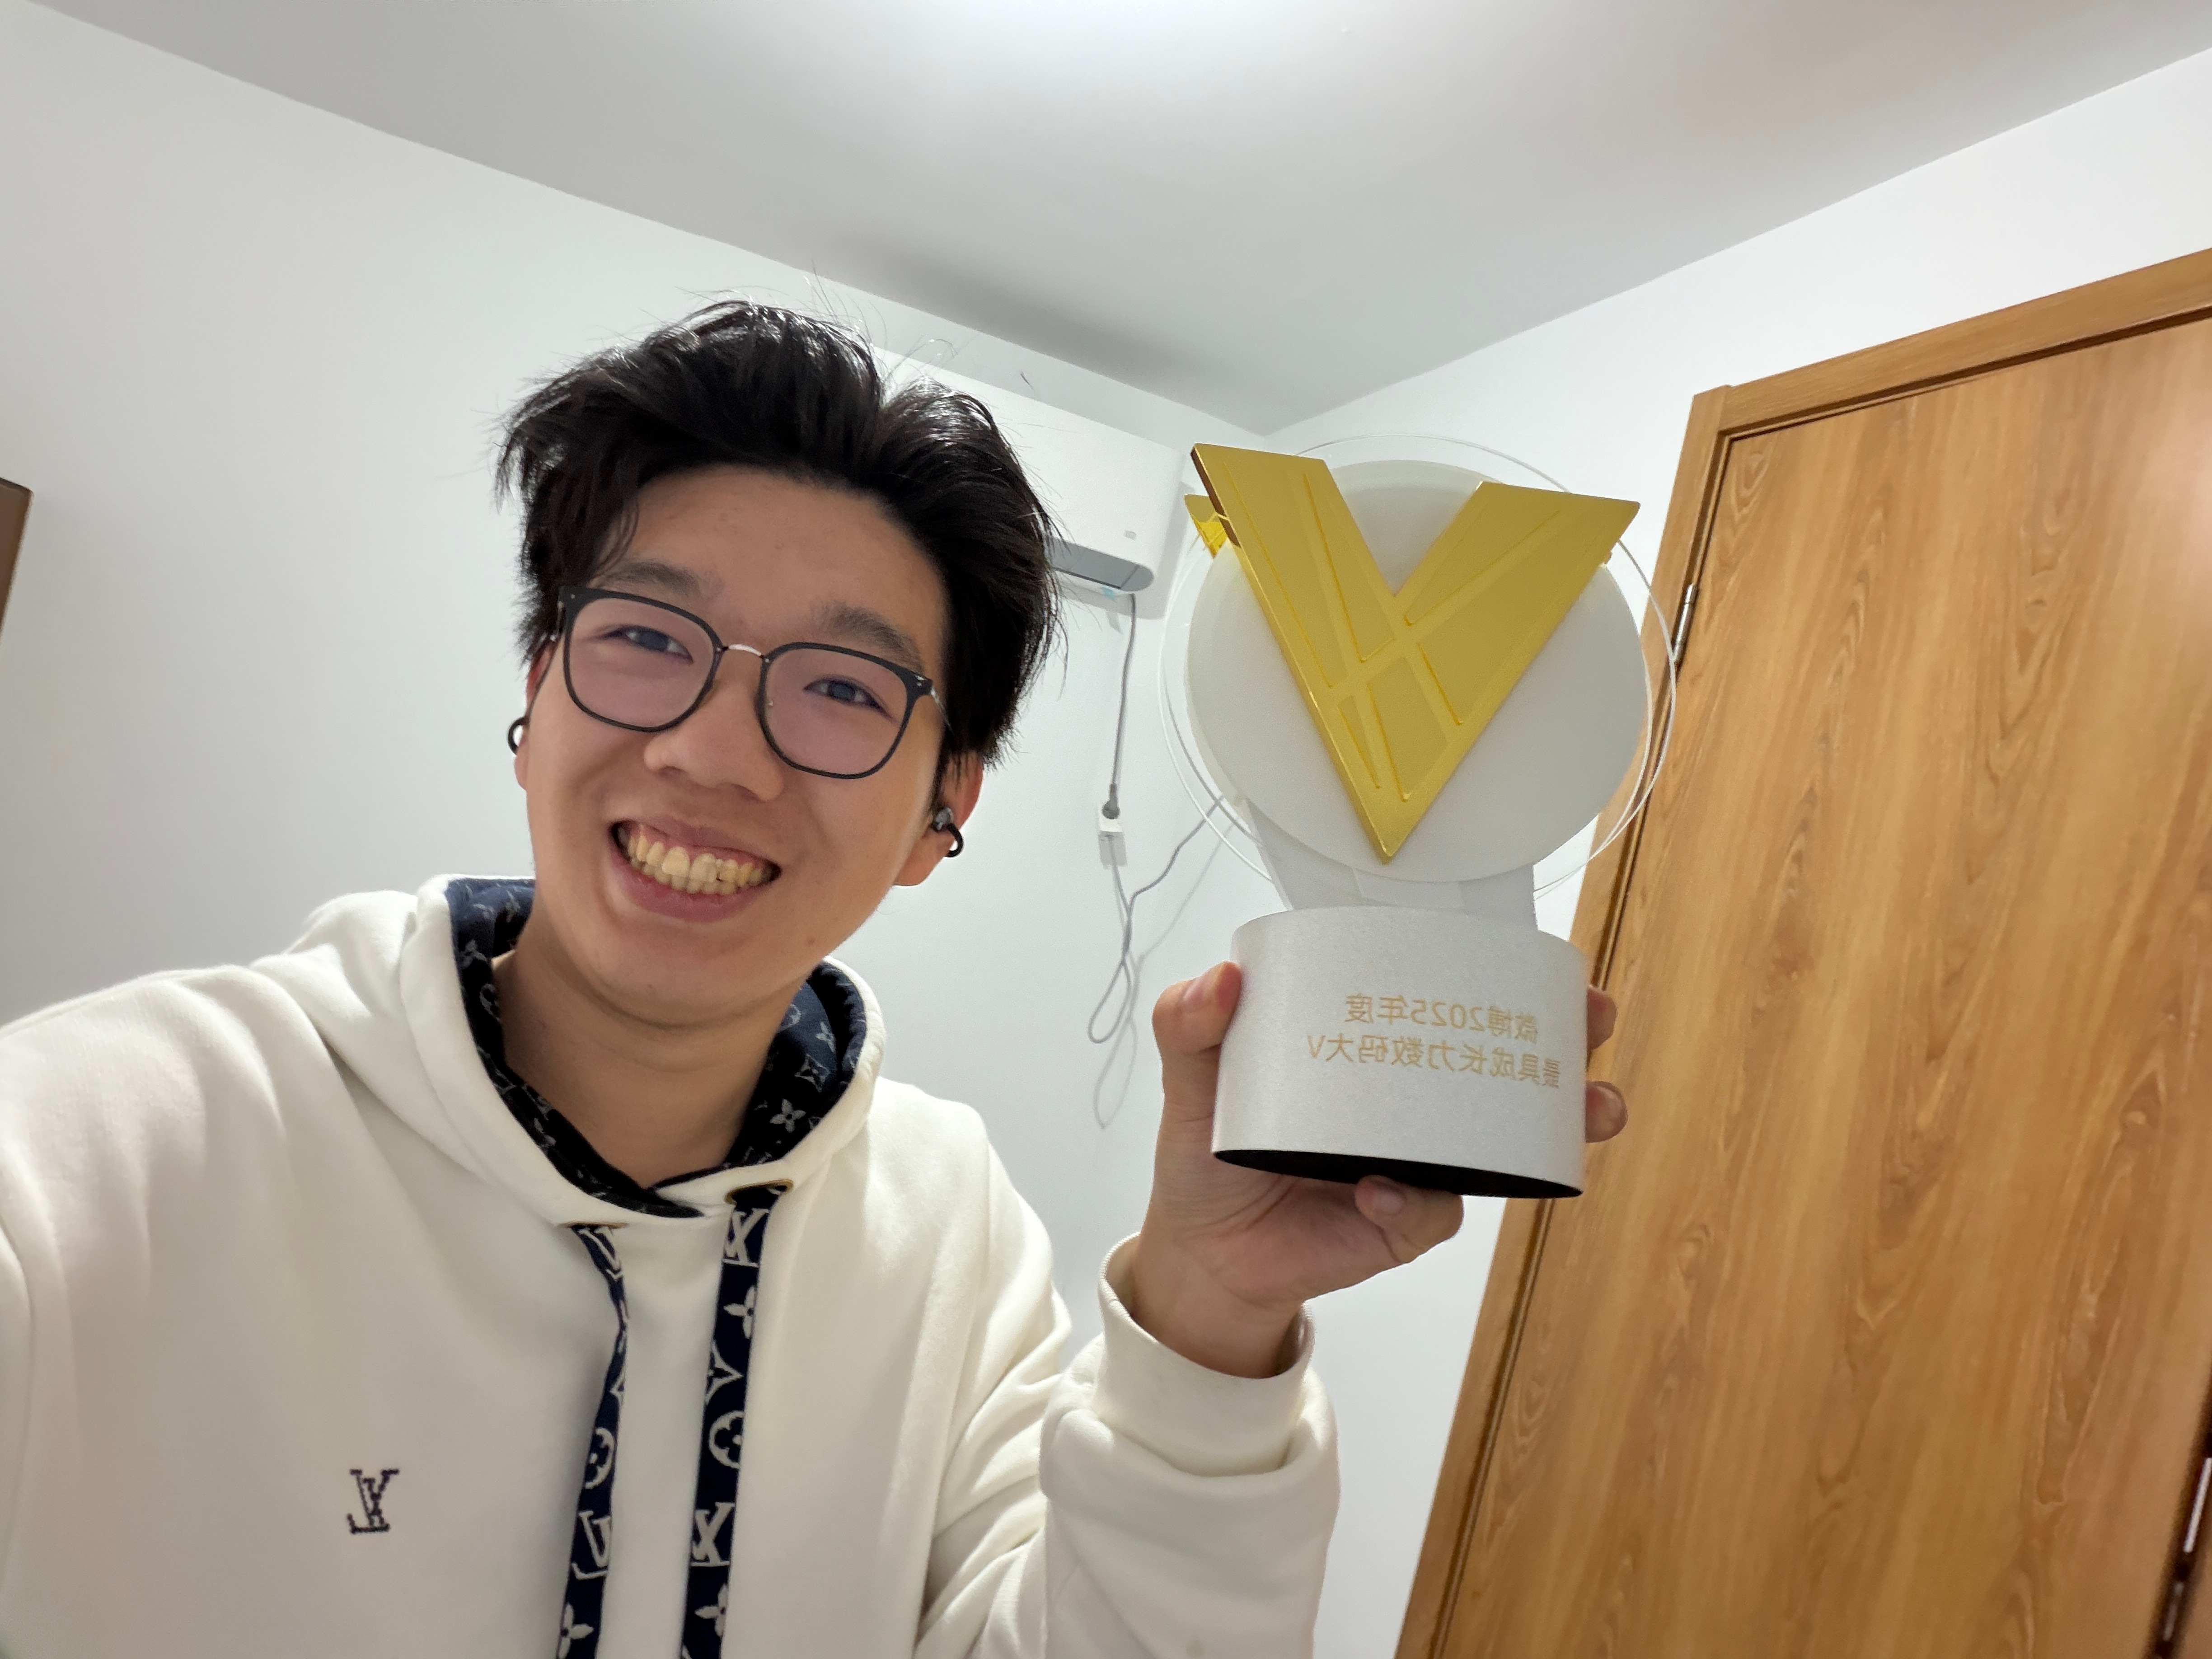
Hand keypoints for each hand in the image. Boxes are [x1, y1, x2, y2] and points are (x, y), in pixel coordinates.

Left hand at [1126, 964, 1626, 1377]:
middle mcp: (1407, 1106)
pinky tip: (1376, 1190)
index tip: (1547, 961)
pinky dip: (1410, 1198)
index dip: (1503, 978)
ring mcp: (1416, 1165)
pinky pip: (1432, 1211)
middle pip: (1505, 1066)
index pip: (1444, 1001)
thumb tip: (1222, 978)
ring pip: (1503, 1143)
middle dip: (1565, 1043)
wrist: (1200, 1250)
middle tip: (1590, 1024)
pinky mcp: (1403, 1222)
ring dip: (1549, 1125)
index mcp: (1369, 1049)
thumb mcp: (1190, 1075)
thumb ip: (1188, 1022)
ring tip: (1579, 1112)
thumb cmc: (1207, 1151)